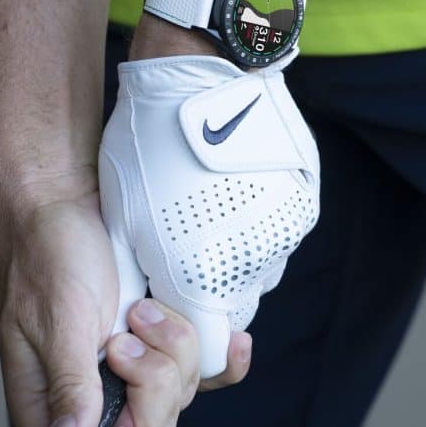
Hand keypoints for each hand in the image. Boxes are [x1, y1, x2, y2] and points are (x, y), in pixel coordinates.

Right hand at [0, 176, 251, 426]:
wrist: (66, 202)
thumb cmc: (44, 256)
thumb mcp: (55, 320)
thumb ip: (68, 384)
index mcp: (50, 409)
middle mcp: (93, 401)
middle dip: (150, 390)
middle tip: (124, 339)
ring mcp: (132, 374)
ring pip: (179, 400)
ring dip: (173, 353)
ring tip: (142, 310)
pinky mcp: (162, 346)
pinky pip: (206, 373)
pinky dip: (222, 359)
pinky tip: (233, 341)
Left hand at [99, 45, 320, 378]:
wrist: (195, 78)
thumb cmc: (144, 148)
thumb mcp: (123, 221)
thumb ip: (146, 278)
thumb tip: (154, 309)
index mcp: (200, 277)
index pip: (209, 348)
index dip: (187, 333)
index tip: (170, 306)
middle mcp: (251, 265)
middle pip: (236, 309)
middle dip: (209, 294)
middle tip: (181, 250)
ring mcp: (283, 235)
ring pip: (259, 272)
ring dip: (236, 259)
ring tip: (205, 212)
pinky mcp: (302, 207)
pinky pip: (277, 237)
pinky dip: (257, 227)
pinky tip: (232, 195)